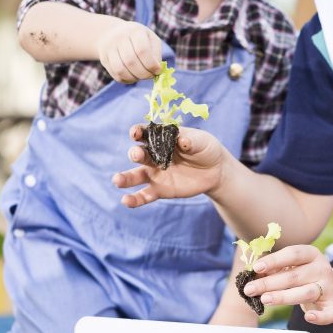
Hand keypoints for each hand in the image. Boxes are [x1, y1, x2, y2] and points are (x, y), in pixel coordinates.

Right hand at [97, 20, 162, 82]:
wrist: (112, 32)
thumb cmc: (138, 38)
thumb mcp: (150, 39)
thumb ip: (156, 53)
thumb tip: (157, 70)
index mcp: (135, 31)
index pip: (142, 50)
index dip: (151, 64)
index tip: (157, 70)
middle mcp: (119, 37)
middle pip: (131, 61)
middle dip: (144, 74)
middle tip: (150, 76)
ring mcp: (109, 48)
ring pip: (120, 70)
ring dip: (134, 78)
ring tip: (141, 76)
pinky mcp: (104, 58)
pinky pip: (115, 74)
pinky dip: (126, 79)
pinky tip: (133, 76)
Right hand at [112, 126, 227, 206]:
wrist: (215, 171)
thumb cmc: (206, 149)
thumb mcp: (202, 141)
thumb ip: (191, 141)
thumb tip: (182, 141)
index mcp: (161, 139)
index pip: (145, 133)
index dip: (138, 131)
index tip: (135, 133)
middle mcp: (153, 155)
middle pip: (139, 154)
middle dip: (135, 153)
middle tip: (137, 155)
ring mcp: (155, 173)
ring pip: (135, 176)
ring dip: (125, 178)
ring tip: (117, 180)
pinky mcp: (159, 190)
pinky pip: (144, 195)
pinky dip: (134, 199)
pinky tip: (126, 201)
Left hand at [242, 245, 332, 324]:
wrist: (332, 287)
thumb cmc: (304, 275)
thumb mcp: (292, 266)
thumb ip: (275, 268)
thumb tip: (254, 273)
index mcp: (312, 254)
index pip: (292, 254)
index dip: (274, 260)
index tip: (256, 267)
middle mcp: (322, 269)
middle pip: (294, 276)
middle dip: (269, 283)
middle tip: (249, 289)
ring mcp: (328, 287)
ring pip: (306, 293)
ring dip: (284, 297)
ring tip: (264, 299)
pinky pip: (329, 313)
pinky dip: (320, 317)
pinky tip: (308, 317)